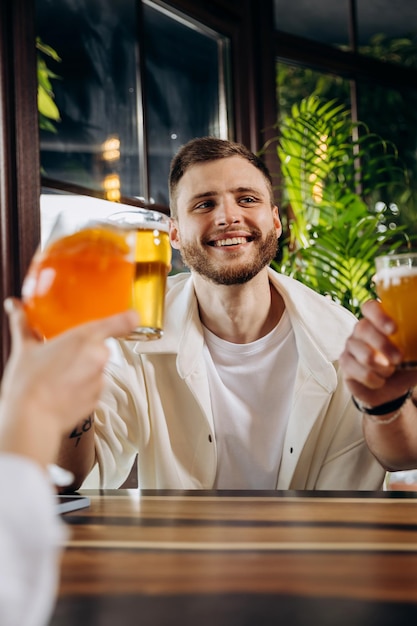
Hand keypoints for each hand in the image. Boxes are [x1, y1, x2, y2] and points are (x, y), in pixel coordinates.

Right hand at [0, 298, 137, 466]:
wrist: (32, 419)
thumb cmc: (29, 383)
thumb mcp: (24, 348)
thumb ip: (22, 323)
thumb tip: (14, 306)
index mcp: (85, 338)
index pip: (122, 322)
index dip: (128, 317)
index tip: (129, 315)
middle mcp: (98, 356)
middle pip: (100, 346)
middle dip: (84, 349)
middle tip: (62, 354)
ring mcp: (100, 379)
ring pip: (95, 367)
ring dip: (82, 369)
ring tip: (58, 375)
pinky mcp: (97, 398)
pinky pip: (93, 386)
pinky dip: (81, 386)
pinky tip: (62, 390)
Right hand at [339, 300, 416, 405]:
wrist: (391, 389)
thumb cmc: (405, 365)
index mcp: (378, 321)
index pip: (370, 307)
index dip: (379, 316)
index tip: (394, 329)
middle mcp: (361, 330)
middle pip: (364, 329)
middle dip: (384, 346)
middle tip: (399, 359)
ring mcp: (351, 345)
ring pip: (364, 354)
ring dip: (383, 368)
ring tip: (389, 371)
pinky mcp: (345, 362)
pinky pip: (356, 370)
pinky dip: (374, 380)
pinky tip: (379, 381)